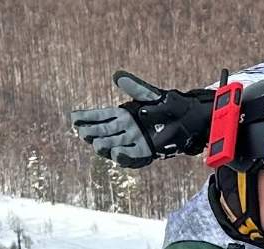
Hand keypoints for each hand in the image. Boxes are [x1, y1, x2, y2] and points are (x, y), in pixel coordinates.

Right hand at [68, 72, 213, 168]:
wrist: (190, 119)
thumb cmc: (171, 104)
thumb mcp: (151, 94)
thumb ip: (135, 87)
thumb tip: (118, 75)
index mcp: (124, 114)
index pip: (100, 116)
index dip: (87, 117)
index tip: (73, 117)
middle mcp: (126, 129)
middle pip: (103, 132)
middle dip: (91, 132)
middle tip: (82, 131)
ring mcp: (135, 142)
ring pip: (113, 145)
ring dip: (104, 146)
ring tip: (96, 143)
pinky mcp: (146, 152)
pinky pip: (133, 158)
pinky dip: (125, 156)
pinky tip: (117, 153)